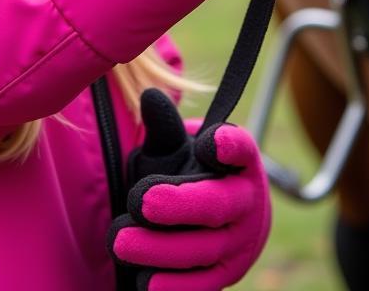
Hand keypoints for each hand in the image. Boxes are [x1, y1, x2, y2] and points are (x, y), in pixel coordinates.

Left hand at [109, 89, 270, 289]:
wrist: (221, 222)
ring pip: (205, 250)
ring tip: (121, 241)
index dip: (229, 145)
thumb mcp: (181, 148)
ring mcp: (239, 244)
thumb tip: (150, 96)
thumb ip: (166, 126)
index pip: (241, 148)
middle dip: (179, 205)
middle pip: (218, 204)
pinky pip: (203, 286)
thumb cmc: (195, 175)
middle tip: (141, 201)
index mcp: (240, 161)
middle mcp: (246, 201)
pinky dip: (176, 287)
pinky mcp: (225, 277)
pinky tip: (146, 284)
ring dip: (162, 249)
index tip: (212, 141)